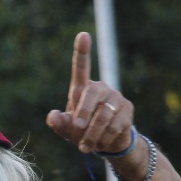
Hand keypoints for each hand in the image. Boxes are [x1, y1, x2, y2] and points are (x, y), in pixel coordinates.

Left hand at [45, 31, 134, 153]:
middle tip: (77, 129)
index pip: (81, 68)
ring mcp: (115, 98)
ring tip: (86, 146)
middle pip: (91, 93)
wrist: (108, 144)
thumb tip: (53, 116)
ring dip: (93, 134)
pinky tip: (101, 144)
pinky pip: (115, 125)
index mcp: (82, 89)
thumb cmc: (83, 132)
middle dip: (83, 113)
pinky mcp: (127, 109)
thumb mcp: (67, 130)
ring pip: (103, 114)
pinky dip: (104, 138)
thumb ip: (59, 123)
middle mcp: (100, 89)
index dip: (82, 51)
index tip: (83, 35)